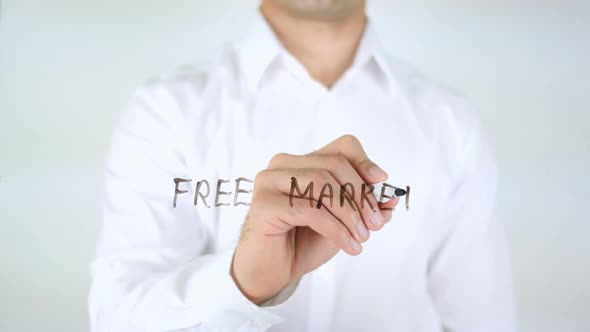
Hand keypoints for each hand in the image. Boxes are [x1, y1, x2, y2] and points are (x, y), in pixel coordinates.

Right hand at [231, 135, 399, 303]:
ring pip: (322, 184)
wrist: (272, 272)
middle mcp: (283, 165)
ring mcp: (270, 181)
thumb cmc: (304, 243)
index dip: (365, 162)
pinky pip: (310, 210)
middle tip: (376, 224)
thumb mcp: (343, 222)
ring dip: (350, 213)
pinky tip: (349, 246)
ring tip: (362, 237)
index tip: (382, 184)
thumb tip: (392, 197)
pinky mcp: (264, 203)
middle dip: (361, 195)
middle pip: (334, 164)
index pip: (342, 147)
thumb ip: (365, 208)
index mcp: (303, 162)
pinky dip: (336, 229)